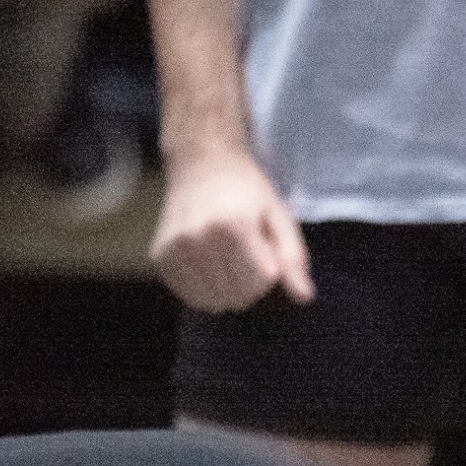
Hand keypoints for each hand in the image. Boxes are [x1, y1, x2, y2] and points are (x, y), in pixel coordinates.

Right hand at [150, 150, 313, 312]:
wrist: (200, 164)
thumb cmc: (245, 190)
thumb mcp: (279, 215)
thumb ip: (292, 257)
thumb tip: (304, 298)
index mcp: (234, 224)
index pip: (263, 281)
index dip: (271, 272)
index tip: (265, 251)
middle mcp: (199, 237)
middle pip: (240, 294)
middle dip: (252, 283)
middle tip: (245, 254)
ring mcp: (175, 248)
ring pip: (217, 301)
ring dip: (229, 289)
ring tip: (227, 259)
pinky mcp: (161, 257)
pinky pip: (193, 297)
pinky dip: (207, 291)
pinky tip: (210, 268)